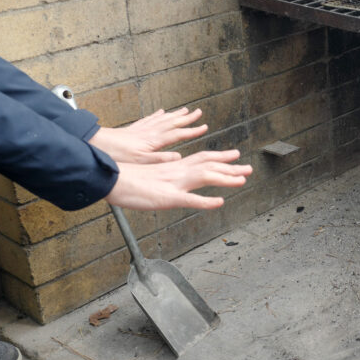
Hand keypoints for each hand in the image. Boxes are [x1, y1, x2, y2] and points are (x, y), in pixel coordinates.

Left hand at [89, 108, 207, 163]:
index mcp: (154, 140)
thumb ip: (161, 159)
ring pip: (162, 119)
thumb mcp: (141, 162)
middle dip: (187, 118)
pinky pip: (149, 119)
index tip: (204, 127)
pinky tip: (160, 112)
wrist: (96, 145)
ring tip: (184, 109)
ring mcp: (141, 129)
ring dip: (175, 114)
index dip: (192, 131)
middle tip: (199, 112)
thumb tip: (179, 158)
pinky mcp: (133, 129)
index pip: (178, 134)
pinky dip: (157, 115)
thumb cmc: (117, 156)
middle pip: (172, 122)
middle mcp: (149, 131)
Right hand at [105, 150, 251, 210]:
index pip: (201, 158)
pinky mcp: (167, 197)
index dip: (220, 157)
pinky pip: (190, 199)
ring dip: (225, 179)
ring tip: (243, 180)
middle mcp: (177, 172)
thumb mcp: (152, 176)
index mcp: (174, 168)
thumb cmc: (127, 179)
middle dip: (230, 167)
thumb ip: (165, 176)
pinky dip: (206, 201)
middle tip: (249, 168)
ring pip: (204, 177)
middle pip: (208, 165)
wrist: (111, 180)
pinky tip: (219, 202)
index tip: (235, 156)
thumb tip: (175, 176)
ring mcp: (173, 184)